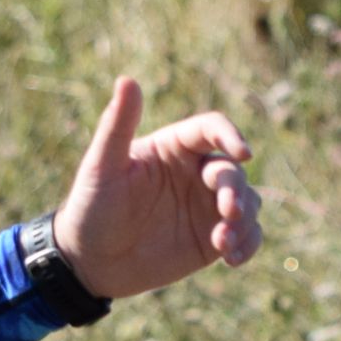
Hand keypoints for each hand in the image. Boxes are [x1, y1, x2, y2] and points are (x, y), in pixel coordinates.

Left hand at [48, 79, 260, 298]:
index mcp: (174, 147)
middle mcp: (196, 172)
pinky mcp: (213, 238)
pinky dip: (248, 244)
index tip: (243, 153)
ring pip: (249, 201)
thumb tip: (127, 80)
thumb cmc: (92, 207)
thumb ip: (117, 125)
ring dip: (244, 221)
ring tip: (223, 244)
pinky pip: (247, 235)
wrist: (92, 261)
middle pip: (233, 170)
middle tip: (228, 212)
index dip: (230, 136)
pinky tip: (231, 259)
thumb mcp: (102, 166)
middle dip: (236, 190)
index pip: (211, 129)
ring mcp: (207, 206)